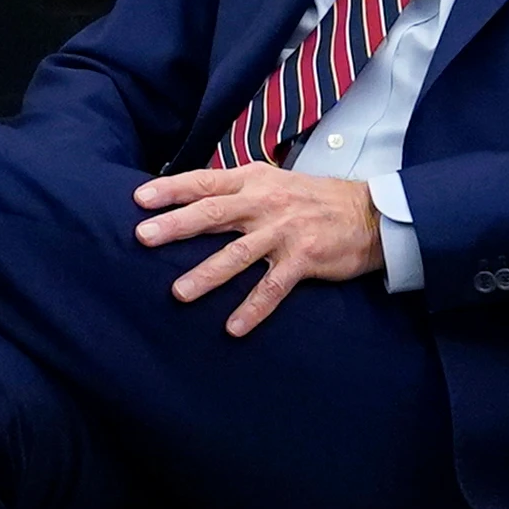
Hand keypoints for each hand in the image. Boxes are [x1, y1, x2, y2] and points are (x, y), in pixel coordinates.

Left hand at [130, 164, 384, 335]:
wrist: (368, 214)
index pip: (205, 182)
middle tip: (143, 237)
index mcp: (254, 180)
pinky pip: (272, 288)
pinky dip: (252, 309)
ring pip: (237, 255)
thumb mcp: (274, 182)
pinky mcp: (303, 259)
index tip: (139, 199)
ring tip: (179, 293)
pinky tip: (232, 328)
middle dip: (176, 226)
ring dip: (207, 275)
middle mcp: (265, 203)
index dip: (171, 189)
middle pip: (213, 213)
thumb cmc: (313, 199)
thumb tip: (195, 201)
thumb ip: (238, 190)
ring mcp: (283, 232)